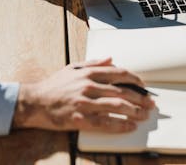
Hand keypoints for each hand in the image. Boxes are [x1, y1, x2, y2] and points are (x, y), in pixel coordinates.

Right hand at [12, 58, 154, 132]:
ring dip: (134, 111)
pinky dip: (120, 125)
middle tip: (150, 103)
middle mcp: (88, 86)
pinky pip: (105, 122)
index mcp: (88, 73)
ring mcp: (85, 103)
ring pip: (117, 106)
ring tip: (144, 115)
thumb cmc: (53, 85)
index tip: (144, 86)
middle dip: (140, 98)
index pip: (119, 74)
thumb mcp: (72, 68)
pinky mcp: (80, 119)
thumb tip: (111, 58)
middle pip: (122, 91)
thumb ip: (93, 63)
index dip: (135, 80)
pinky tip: (129, 126)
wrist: (35, 102)